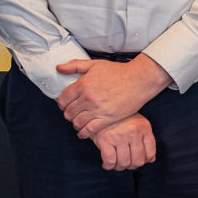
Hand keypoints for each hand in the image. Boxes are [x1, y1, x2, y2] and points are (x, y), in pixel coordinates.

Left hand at [56, 53, 171, 137]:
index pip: (63, 99)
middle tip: (72, 114)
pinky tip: (83, 132)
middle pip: (69, 112)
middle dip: (68, 114)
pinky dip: (83, 133)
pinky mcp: (107, 119)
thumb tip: (59, 68)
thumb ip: (75, 66)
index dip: (62, 103)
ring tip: (78, 122)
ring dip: (75, 123)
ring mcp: (97, 109)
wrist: (138, 80)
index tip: (65, 105)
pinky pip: (89, 130)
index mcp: (83, 84)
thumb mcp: (95, 64)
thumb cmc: (119, 72)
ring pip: (77, 122)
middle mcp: (88, 98)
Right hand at [91, 113, 156, 170]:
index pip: (150, 153)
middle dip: (132, 166)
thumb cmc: (120, 119)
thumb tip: (151, 160)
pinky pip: (110, 161)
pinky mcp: (105, 140)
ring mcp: (120, 136)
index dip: (145, 161)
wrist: (100, 109)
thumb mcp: (137, 124)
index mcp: (144, 126)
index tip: (137, 160)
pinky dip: (108, 166)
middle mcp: (134, 131)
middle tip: (126, 163)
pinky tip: (106, 164)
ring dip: (119, 167)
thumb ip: (146, 141)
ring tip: (116, 163)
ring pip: (124, 163)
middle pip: (138, 161)